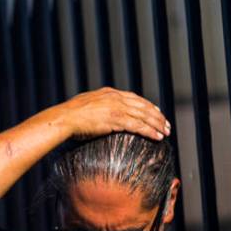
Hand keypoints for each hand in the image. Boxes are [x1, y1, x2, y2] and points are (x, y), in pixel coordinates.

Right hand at [53, 87, 170, 141]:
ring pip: (144, 115)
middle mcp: (115, 97)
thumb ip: (96, 107)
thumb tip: (96, 113)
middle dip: (157, 116)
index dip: (147, 105)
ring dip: (157, 124)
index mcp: (108, 93)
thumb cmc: (70, 116)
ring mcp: (117, 107)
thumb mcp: (85, 105)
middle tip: (166, 125)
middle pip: (143, 105)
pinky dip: (150, 131)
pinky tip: (158, 137)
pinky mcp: (116, 119)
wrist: (64, 118)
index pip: (134, 98)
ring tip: (166, 132)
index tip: (156, 111)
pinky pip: (139, 126)